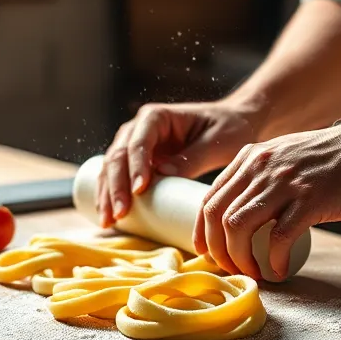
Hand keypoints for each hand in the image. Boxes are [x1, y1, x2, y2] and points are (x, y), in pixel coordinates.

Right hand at [96, 100, 260, 226]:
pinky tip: (107, 217)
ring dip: (106, 195)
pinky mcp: (137, 163)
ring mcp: (134, 145)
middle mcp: (139, 128)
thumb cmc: (229, 128)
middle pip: (118, 156)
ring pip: (111, 169)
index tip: (140, 190)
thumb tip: (163, 175)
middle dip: (116, 187)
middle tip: (120, 214)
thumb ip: (193, 157)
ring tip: (108, 222)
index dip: (136, 166)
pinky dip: (109, 196)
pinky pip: (117, 179)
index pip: (139, 142)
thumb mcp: (217, 142)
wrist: (234, 124)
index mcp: (156, 117)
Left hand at [194, 115, 340, 279]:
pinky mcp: (310, 199)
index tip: (208, 254)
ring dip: (240, 259)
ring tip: (254, 273)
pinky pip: (280, 238)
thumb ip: (263, 172)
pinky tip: (280, 271)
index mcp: (251, 157)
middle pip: (217, 216)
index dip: (203, 233)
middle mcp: (261, 167)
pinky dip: (275, 261)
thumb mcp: (286, 153)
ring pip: (239, 228)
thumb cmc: (334, 157)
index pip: (209, 199)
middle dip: (217, 251)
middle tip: (232, 270)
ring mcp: (285, 182)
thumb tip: (246, 209)